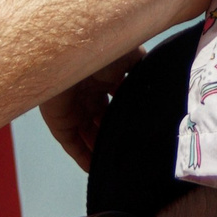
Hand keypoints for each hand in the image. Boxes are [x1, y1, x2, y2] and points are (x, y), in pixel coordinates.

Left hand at [39, 51, 138, 170]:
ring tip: (120, 162)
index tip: (144, 129)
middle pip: (102, 120)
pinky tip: (97, 168)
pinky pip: (72, 144)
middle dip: (116, 133)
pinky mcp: (59, 121)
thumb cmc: (103, 48)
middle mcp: (87, 93)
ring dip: (102, 148)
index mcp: (104, 77)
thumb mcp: (132, 55)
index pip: (118, 101)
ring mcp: (72, 108)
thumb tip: (158, 85)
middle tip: (134, 147)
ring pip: (88, 135)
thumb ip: (144, 69)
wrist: (73, 49)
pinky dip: (83, 157)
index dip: (130, 115)